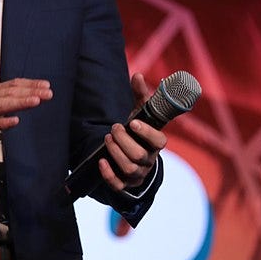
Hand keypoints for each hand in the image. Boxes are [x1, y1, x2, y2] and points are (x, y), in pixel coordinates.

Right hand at [0, 78, 51, 150]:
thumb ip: (2, 101)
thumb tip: (22, 99)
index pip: (12, 85)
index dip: (29, 84)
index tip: (45, 85)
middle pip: (9, 93)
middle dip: (30, 92)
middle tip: (47, 93)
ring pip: (1, 105)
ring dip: (19, 102)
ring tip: (35, 101)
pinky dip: (2, 122)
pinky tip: (14, 121)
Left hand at [97, 71, 166, 190]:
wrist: (132, 153)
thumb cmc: (138, 131)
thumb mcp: (140, 113)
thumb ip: (140, 95)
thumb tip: (137, 75)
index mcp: (156, 143)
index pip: (159, 141)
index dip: (147, 133)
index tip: (133, 122)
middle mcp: (149, 160)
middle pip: (138, 155)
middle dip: (123, 140)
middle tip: (113, 128)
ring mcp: (138, 173)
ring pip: (129, 167)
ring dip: (115, 151)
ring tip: (107, 137)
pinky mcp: (125, 183)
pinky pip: (118, 184)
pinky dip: (108, 173)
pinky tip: (101, 160)